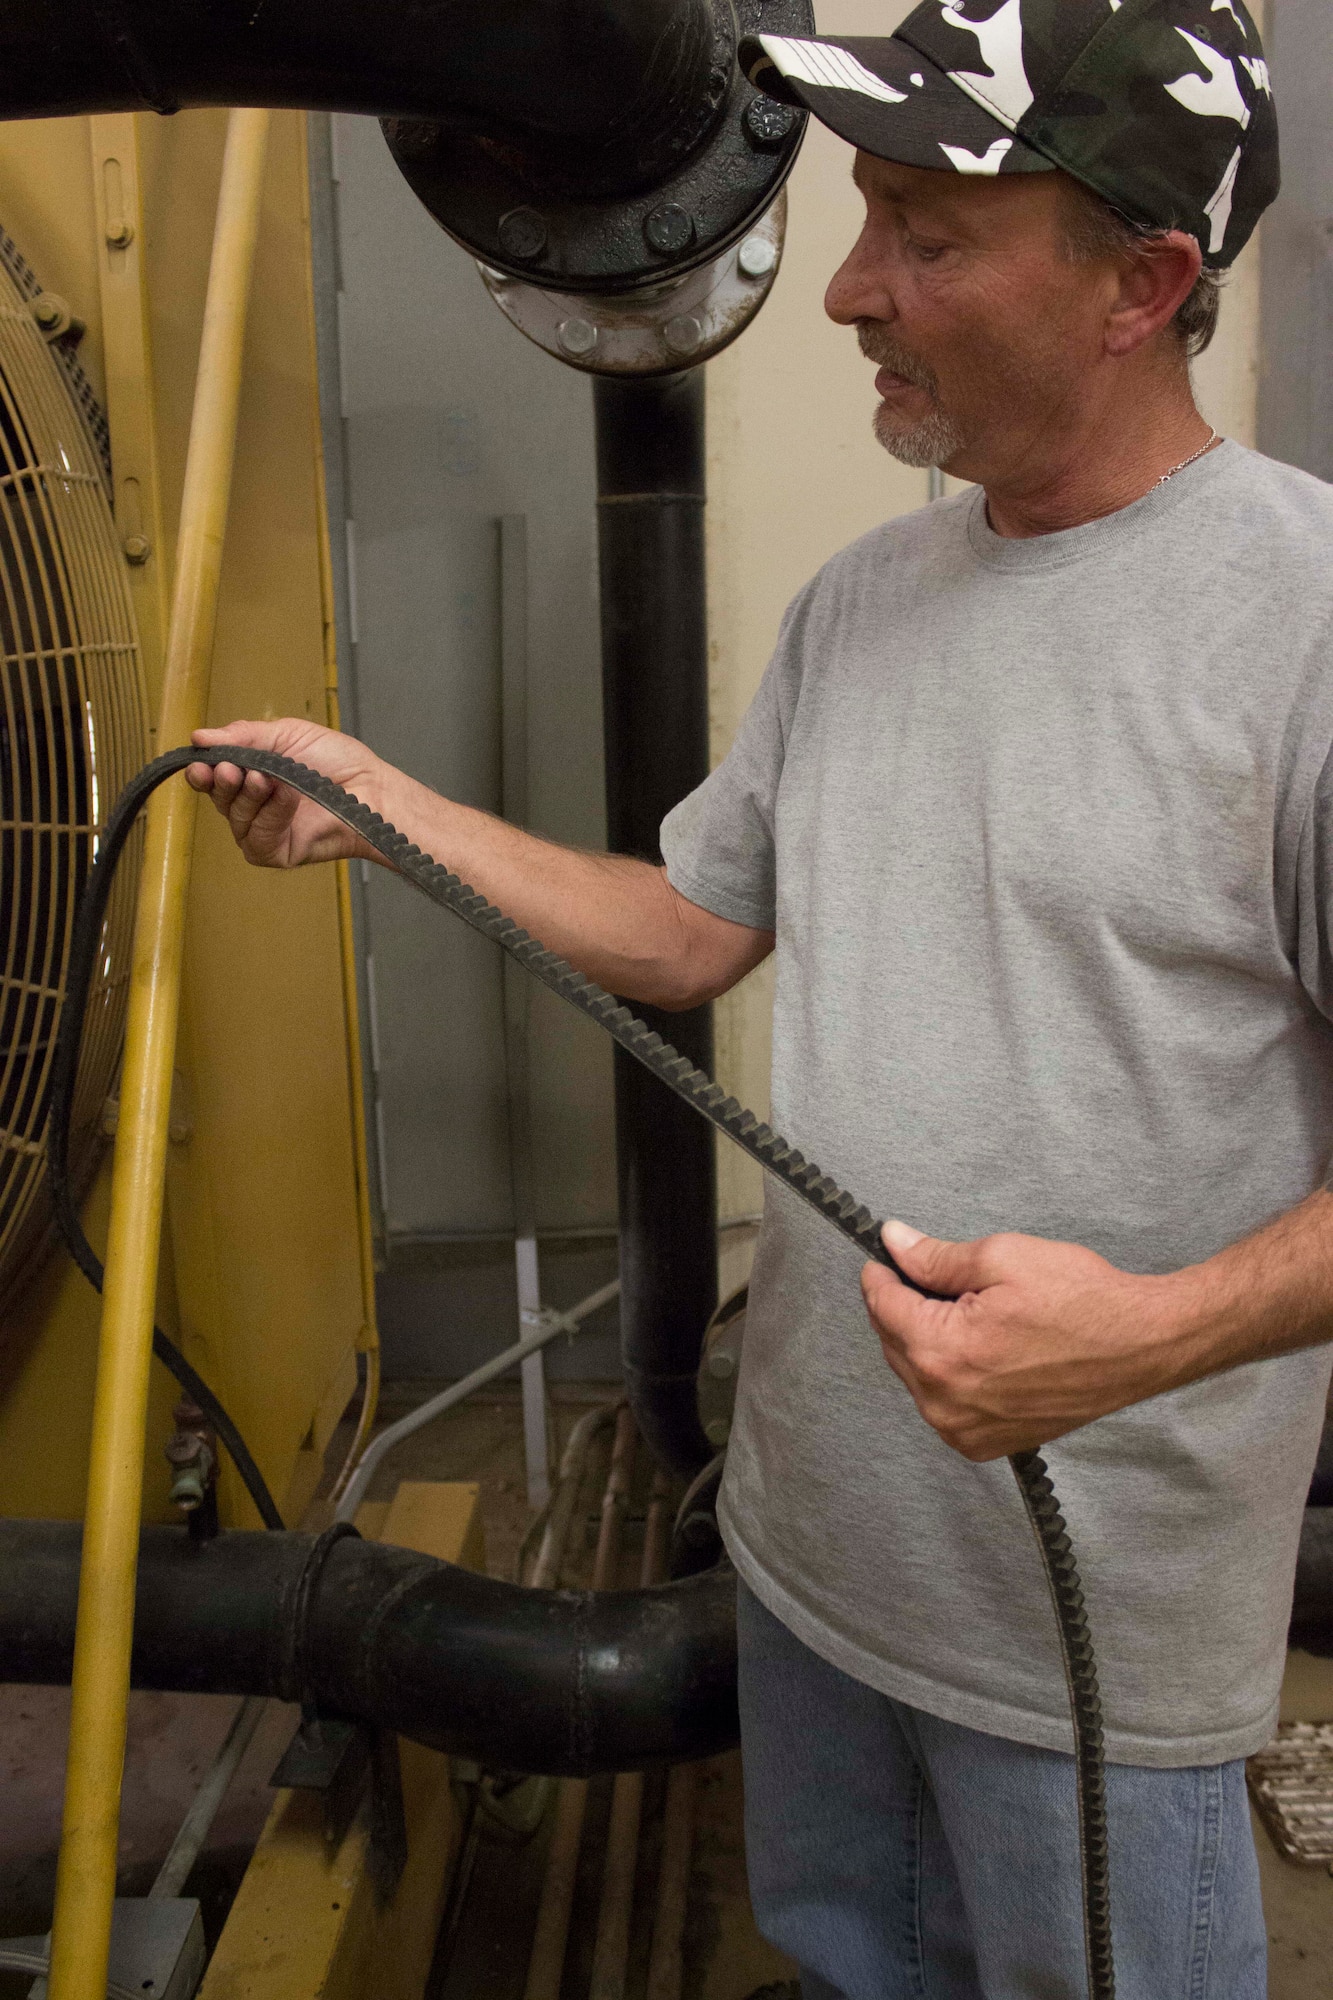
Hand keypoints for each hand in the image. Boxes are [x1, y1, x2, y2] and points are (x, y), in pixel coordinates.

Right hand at [187, 718, 387, 868]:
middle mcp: (252, 806)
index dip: (203, 772)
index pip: (213, 778)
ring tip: (265, 778)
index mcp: (250, 776)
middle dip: (223, 782)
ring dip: (250, 796)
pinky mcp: (277, 853)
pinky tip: (286, 796)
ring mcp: (263, 831)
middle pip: (219, 798)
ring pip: (235, 818)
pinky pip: (257, 838)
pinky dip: (270, 814)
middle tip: (230, 769)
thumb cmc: (336, 762)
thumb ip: (244, 736)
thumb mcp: (286, 735)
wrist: (370, 787)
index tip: (200, 763)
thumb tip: (199, 738)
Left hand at [861, 1220, 1184, 1460]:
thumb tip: (893, 1243)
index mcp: (942, 1352)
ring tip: (968, 1314)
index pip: (882, 1306)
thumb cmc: (1081, 1301)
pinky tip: (980, 1350)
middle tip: (936, 1279)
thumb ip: (935, 1257)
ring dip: (925, 1342)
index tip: (887, 1257)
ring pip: (914, 1374)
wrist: (1140, 1347)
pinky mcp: (986, 1443)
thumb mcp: (1002, 1258)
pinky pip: (941, 1403)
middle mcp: (945, 1401)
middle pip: (893, 1342)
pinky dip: (946, 1375)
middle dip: (905, 1306)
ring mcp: (964, 1429)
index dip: (882, 1273)